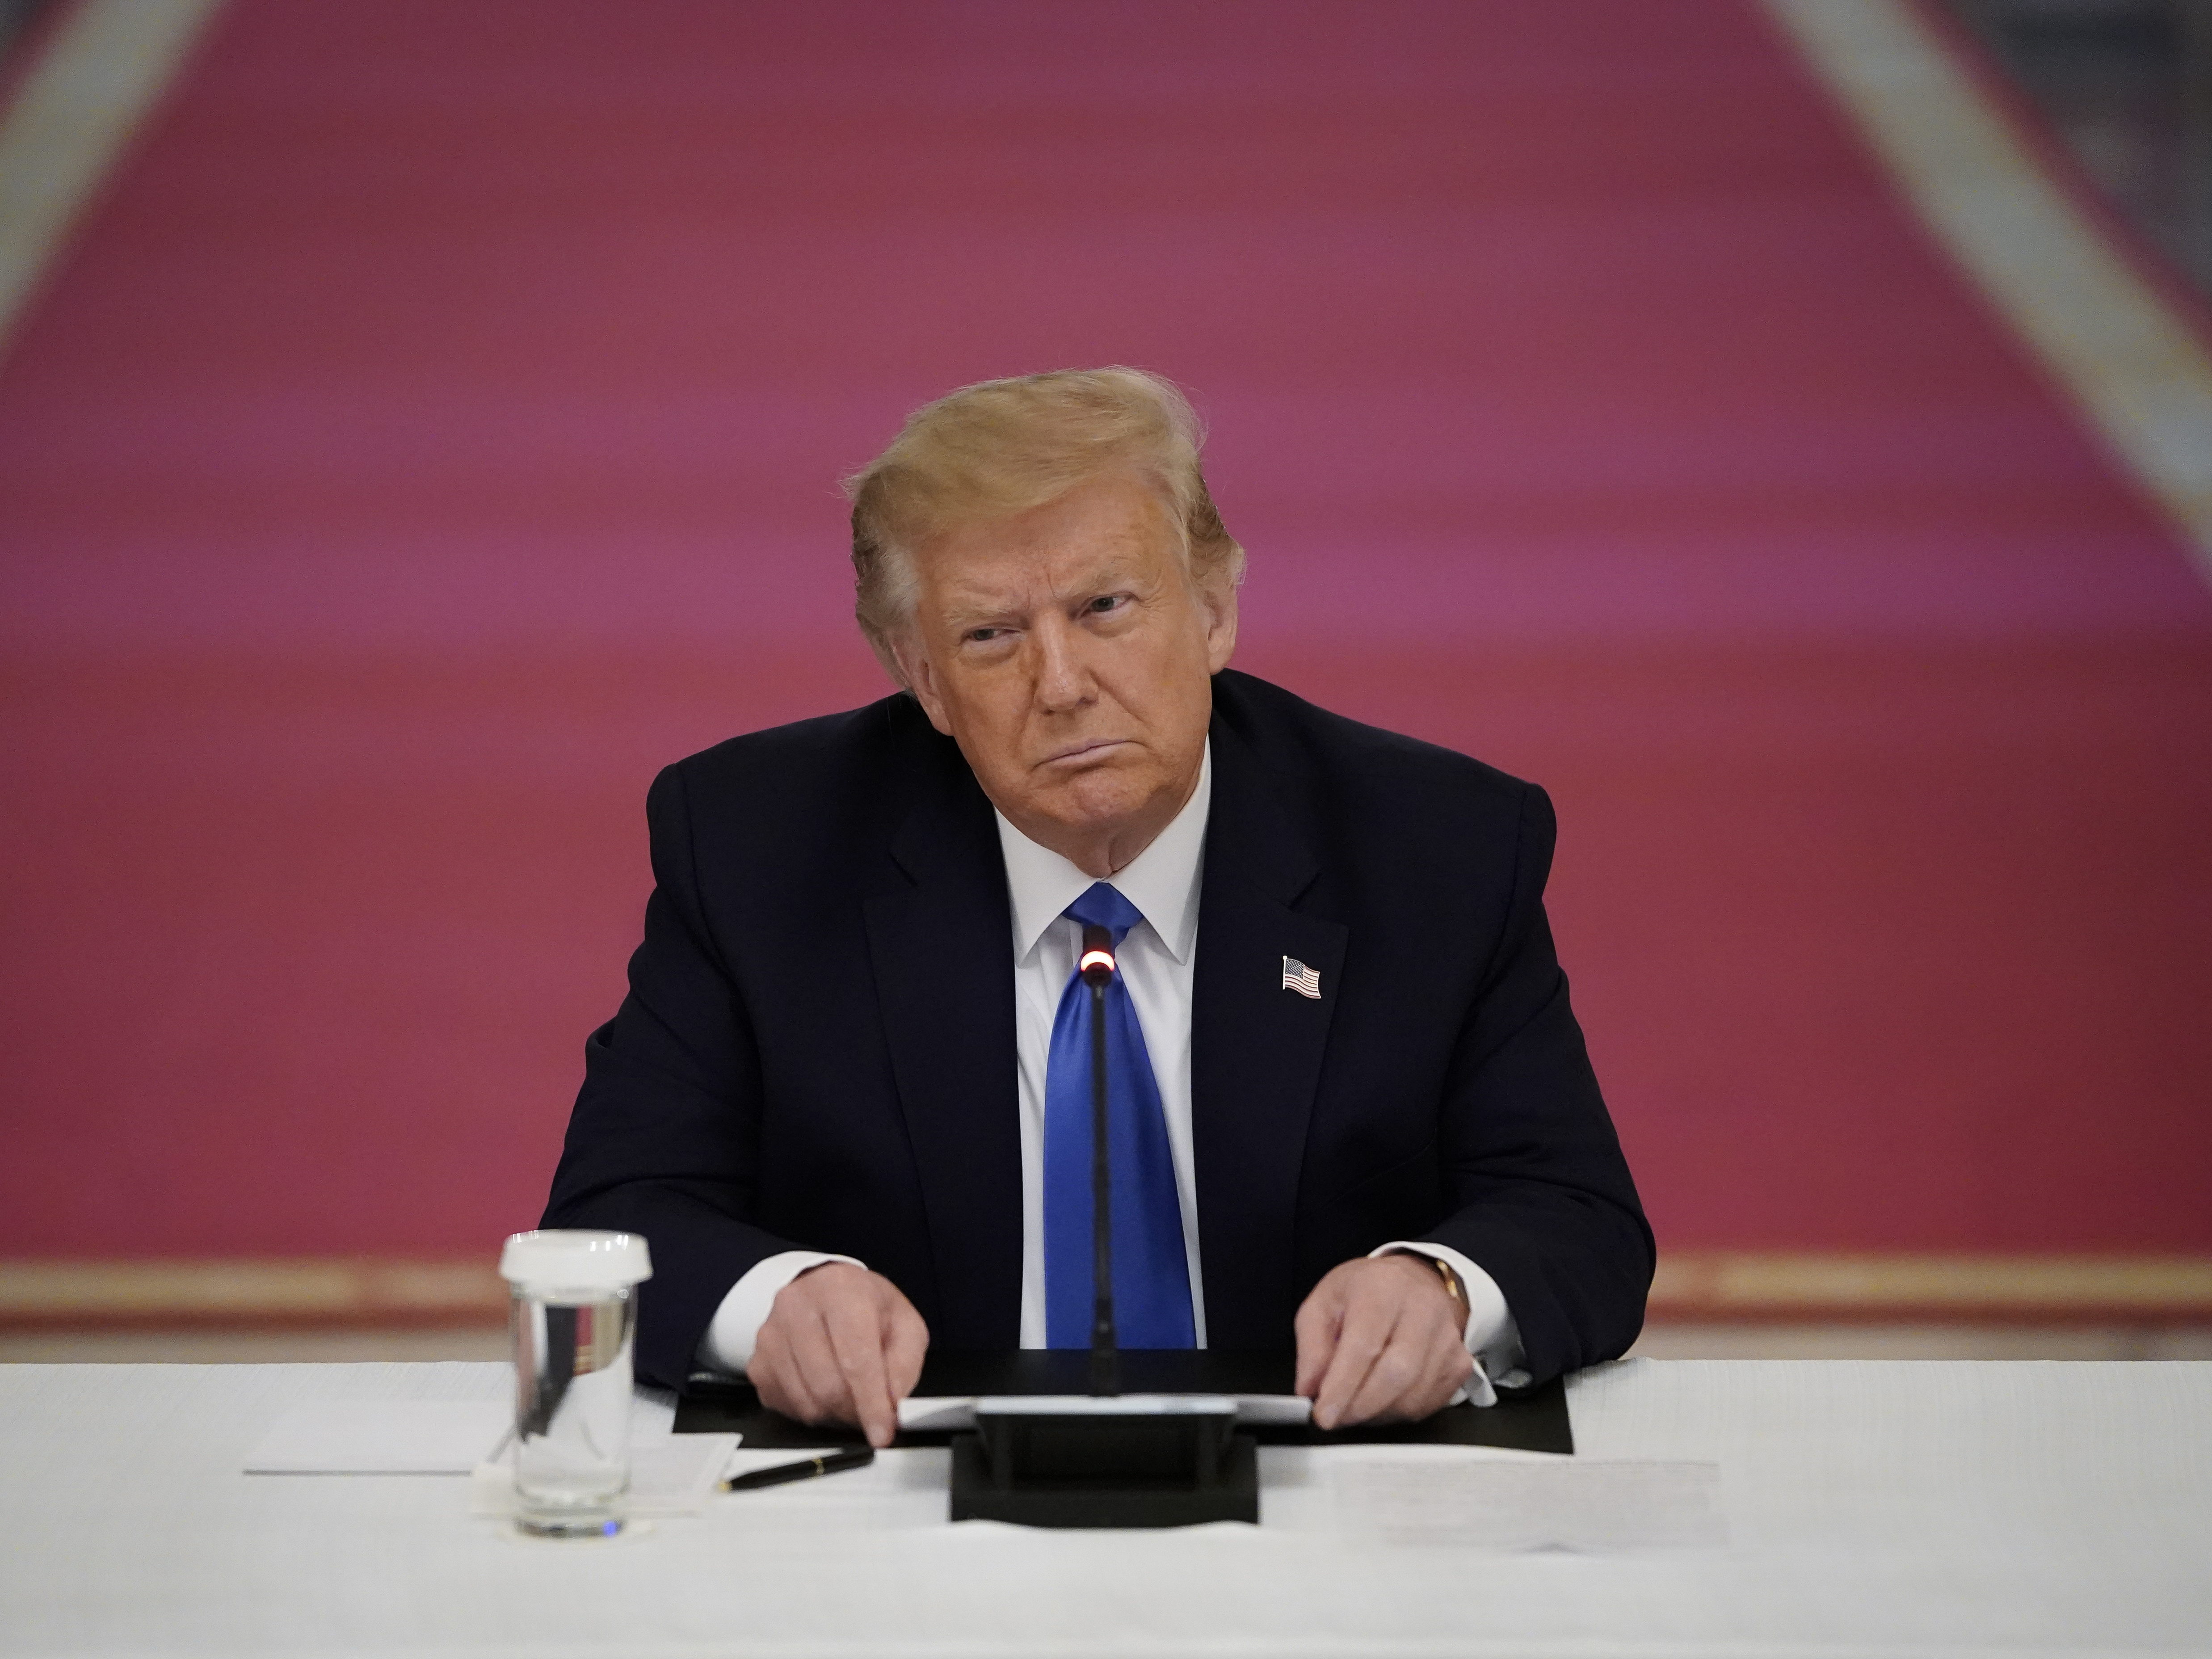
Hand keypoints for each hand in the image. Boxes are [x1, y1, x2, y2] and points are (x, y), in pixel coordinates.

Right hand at [748, 1263, 928, 1447]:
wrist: (822, 1290)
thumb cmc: (864, 1306)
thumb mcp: (904, 1323)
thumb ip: (904, 1364)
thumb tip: (892, 1406)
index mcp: (841, 1291)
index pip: (856, 1359)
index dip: (872, 1404)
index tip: (883, 1433)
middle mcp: (797, 1308)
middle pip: (827, 1386)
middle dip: (855, 1412)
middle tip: (870, 1413)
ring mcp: (770, 1336)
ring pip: (805, 1403)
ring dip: (834, 1415)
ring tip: (849, 1397)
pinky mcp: (757, 1362)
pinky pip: (786, 1407)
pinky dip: (811, 1412)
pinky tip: (824, 1391)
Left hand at [1293, 1254, 1473, 1429]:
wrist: (1415, 1282)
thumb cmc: (1367, 1292)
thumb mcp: (1324, 1303)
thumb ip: (1312, 1347)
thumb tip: (1309, 1390)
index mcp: (1382, 1288)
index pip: (1364, 1344)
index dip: (1342, 1386)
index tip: (1324, 1413)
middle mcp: (1422, 1309)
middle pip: (1396, 1373)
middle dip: (1360, 1406)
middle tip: (1336, 1417)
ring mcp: (1447, 1338)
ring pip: (1413, 1395)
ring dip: (1376, 1413)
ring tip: (1355, 1405)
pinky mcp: (1460, 1363)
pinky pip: (1428, 1404)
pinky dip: (1398, 1412)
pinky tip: (1382, 1400)